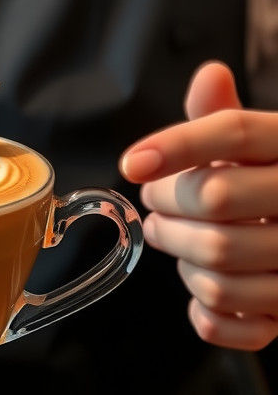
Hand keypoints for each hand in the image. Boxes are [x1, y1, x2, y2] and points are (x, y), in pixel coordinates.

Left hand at [120, 61, 277, 350]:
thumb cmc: (272, 184)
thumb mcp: (258, 145)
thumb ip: (223, 116)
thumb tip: (209, 74)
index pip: (235, 132)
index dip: (177, 145)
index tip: (131, 163)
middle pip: (215, 196)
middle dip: (167, 204)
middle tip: (154, 203)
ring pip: (219, 259)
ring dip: (180, 255)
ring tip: (173, 239)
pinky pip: (237, 320)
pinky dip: (206, 312)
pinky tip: (202, 289)